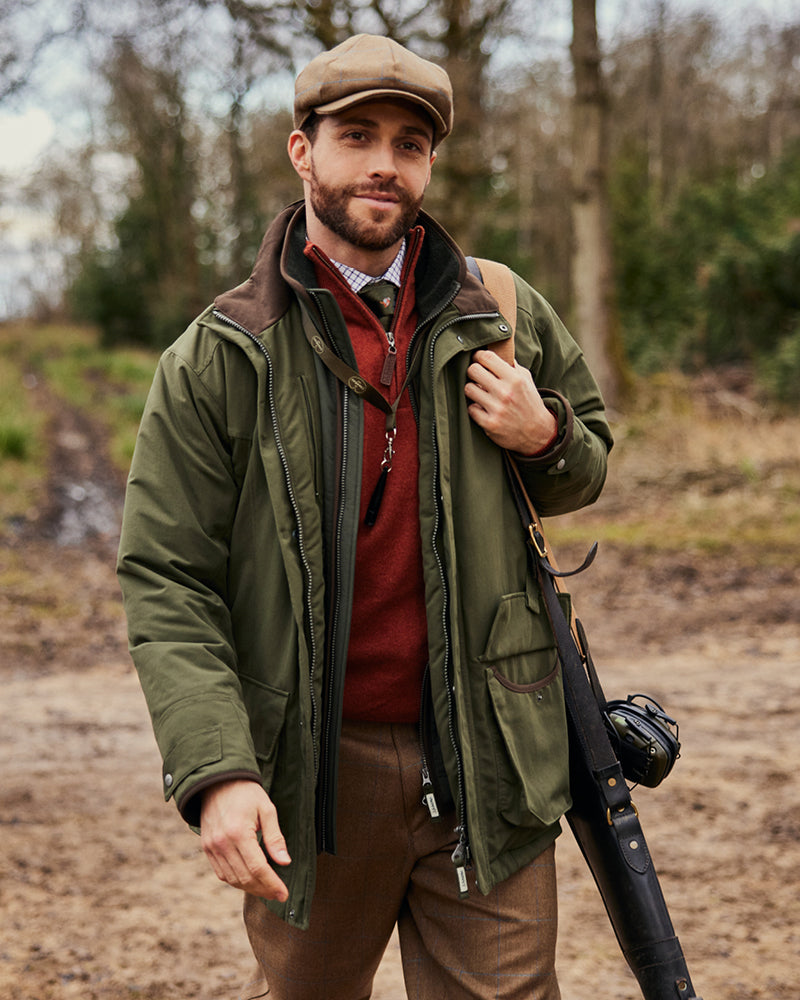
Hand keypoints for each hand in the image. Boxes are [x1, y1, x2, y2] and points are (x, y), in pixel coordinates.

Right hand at [200, 779, 290, 900]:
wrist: (218, 781)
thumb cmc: (246, 793)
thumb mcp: (267, 809)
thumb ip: (275, 837)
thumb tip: (285, 862)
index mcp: (238, 832)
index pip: (257, 868)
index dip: (272, 884)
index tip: (284, 894)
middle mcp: (222, 843)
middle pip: (245, 878)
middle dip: (264, 890)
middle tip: (278, 894)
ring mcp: (211, 847)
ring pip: (232, 879)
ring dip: (250, 888)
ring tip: (267, 890)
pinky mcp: (206, 848)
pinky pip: (221, 873)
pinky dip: (236, 881)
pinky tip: (249, 880)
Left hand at [465, 350, 556, 454]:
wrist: (537, 432)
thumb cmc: (529, 402)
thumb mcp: (526, 379)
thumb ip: (511, 365)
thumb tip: (494, 349)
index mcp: (515, 378)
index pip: (487, 357)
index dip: (478, 356)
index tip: (478, 360)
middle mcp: (505, 392)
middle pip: (473, 370)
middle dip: (473, 372)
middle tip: (477, 377)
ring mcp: (497, 409)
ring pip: (468, 389)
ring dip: (472, 390)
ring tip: (480, 393)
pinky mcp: (490, 424)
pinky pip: (470, 408)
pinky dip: (475, 408)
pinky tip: (483, 408)